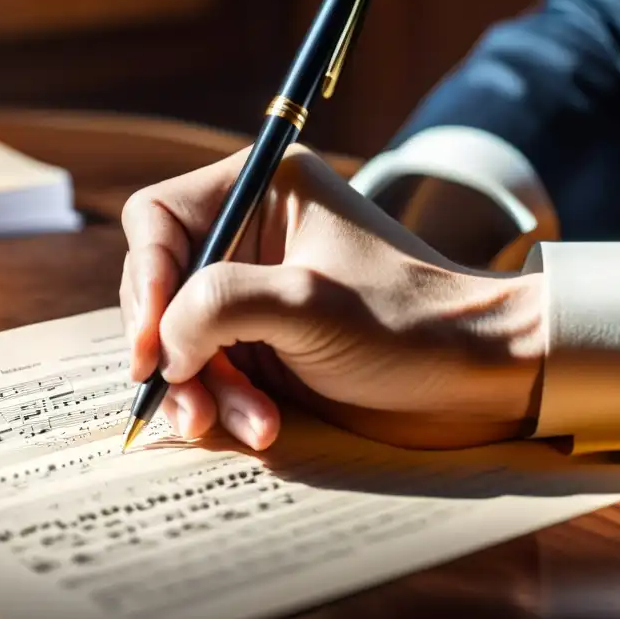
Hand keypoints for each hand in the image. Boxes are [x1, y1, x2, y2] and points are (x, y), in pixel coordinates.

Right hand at [120, 144, 544, 451]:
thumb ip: (217, 305)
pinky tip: (261, 427)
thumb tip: (160, 343)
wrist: (475, 376)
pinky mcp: (267, 341)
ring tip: (240, 424)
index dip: (144, 281)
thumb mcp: (307, 304)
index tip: (149, 347)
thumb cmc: (407, 324)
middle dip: (171, 348)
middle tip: (180, 399)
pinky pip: (216, 371)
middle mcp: (253, 234)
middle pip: (163, 285)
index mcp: (264, 191)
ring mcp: (258, 291)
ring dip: (202, 388)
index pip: (158, 220)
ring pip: (184, 338)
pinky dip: (228, 403)